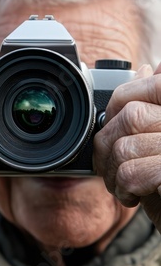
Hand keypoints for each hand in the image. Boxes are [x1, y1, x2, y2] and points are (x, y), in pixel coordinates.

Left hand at [94, 62, 160, 230]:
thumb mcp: (158, 141)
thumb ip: (154, 106)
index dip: (117, 108)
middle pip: (131, 117)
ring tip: (125, 183)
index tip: (114, 128)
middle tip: (114, 166)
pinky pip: (132, 172)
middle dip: (110, 146)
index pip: (143, 88)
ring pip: (126, 146)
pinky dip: (124, 189)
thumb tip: (148, 69)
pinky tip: (134, 195)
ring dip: (114, 172)